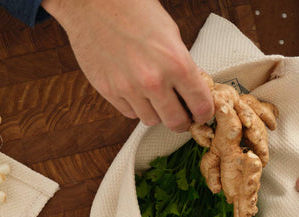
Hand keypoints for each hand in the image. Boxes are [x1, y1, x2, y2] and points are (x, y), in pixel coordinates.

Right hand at [41, 0, 213, 131]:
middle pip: (176, 122)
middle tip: (181, 115)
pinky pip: (129, 112)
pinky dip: (135, 106)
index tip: (202, 114)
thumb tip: (192, 84)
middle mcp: (154, 81)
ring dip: (156, 112)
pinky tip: (135, 90)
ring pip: (151, 120)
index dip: (204, 113)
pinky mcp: (109, 91)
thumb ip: (181, 62)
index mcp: (176, 62)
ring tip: (155, 98)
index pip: (200, 104)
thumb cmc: (133, 9)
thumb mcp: (169, 32)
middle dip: (182, 121)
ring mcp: (129, 89)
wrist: (94, 3)